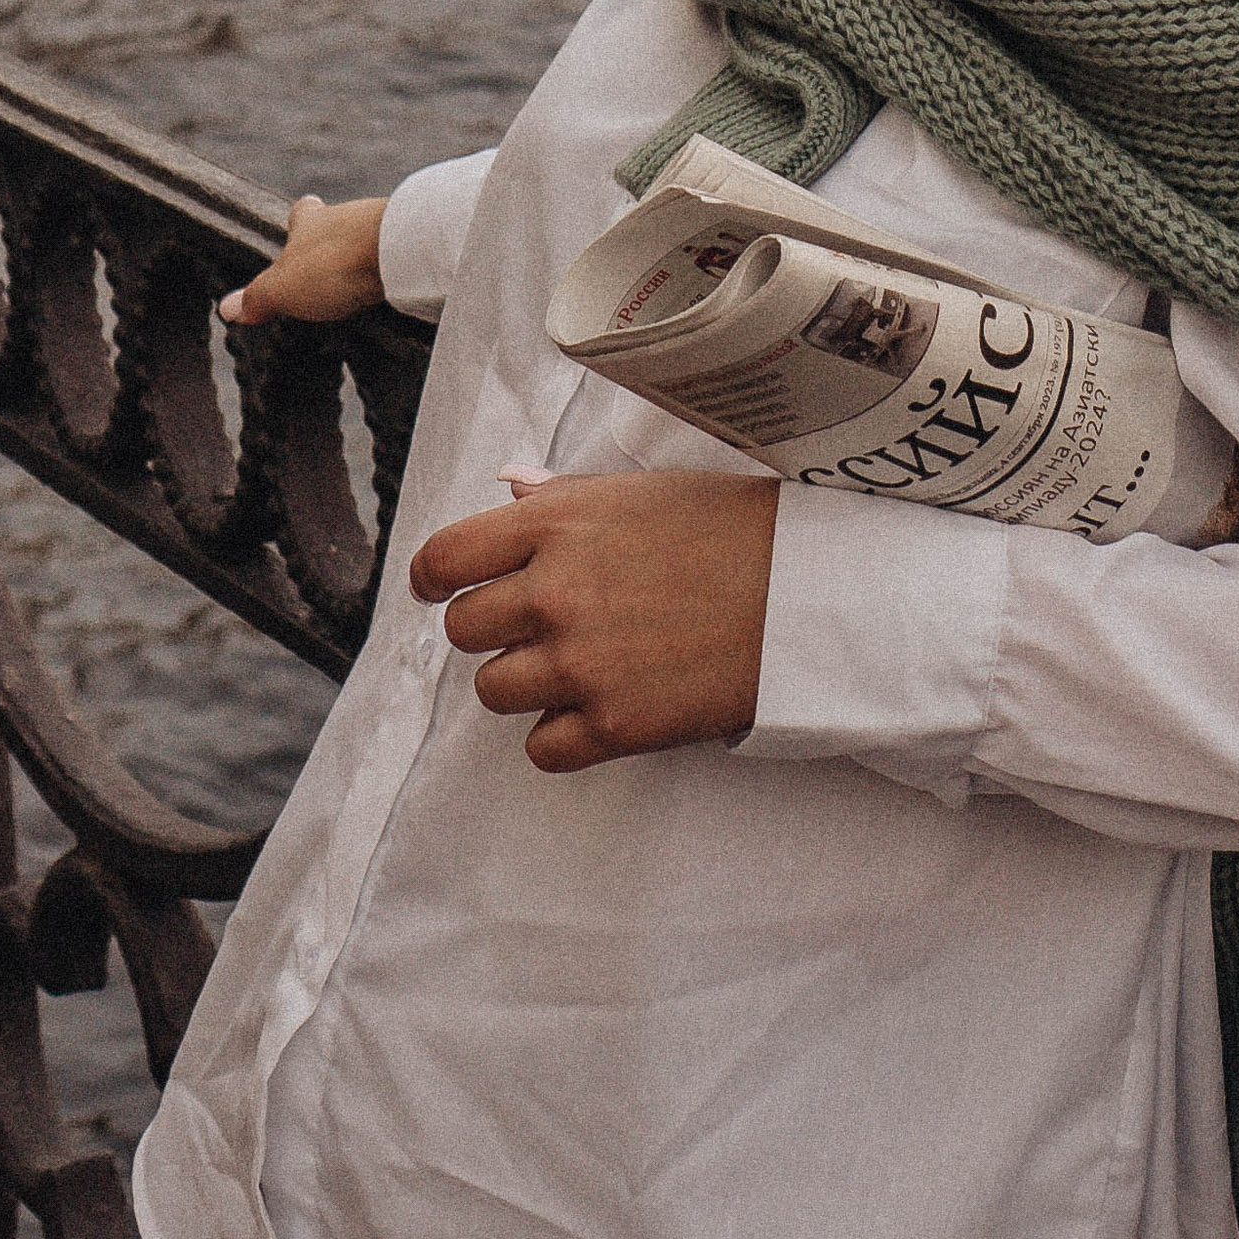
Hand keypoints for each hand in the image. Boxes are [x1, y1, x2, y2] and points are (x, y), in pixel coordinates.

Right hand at [218, 193, 388, 326]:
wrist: (401, 249)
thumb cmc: (335, 263)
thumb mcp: (283, 289)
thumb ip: (258, 298)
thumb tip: (227, 308)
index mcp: (311, 222)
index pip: (302, 212)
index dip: (299, 220)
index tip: (297, 222)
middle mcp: (347, 216)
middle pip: (338, 227)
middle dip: (333, 246)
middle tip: (329, 271)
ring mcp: (384, 226)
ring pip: (370, 239)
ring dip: (365, 259)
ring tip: (361, 287)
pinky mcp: (413, 243)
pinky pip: (399, 256)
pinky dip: (392, 270)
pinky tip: (393, 290)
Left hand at [409, 471, 778, 772]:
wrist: (807, 592)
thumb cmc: (731, 528)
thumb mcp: (641, 492)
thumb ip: (562, 498)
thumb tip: (510, 489)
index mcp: (557, 524)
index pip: (445, 557)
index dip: (432, 579)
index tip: (437, 589)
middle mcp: (556, 592)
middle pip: (464, 629)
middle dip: (493, 628)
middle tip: (538, 624)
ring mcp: (582, 663)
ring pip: (494, 691)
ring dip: (526, 682)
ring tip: (580, 663)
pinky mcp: (614, 724)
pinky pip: (541, 748)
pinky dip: (562, 735)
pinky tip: (598, 706)